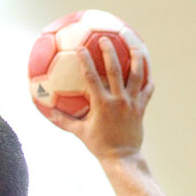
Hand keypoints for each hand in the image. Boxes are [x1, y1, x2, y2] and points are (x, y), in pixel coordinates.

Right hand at [46, 37, 153, 161]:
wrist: (122, 157)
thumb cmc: (99, 146)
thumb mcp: (80, 133)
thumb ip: (64, 121)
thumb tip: (48, 112)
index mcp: (102, 104)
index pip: (92, 78)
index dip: (86, 62)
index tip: (81, 48)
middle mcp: (119, 100)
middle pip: (115, 70)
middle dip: (110, 51)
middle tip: (105, 38)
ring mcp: (132, 102)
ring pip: (137, 74)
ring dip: (136, 57)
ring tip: (134, 44)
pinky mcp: (142, 107)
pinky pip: (147, 88)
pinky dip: (147, 77)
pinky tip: (146, 68)